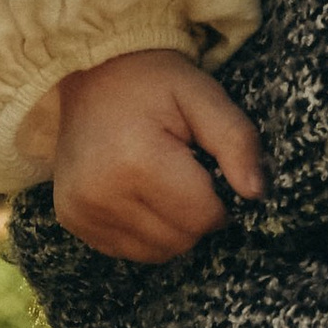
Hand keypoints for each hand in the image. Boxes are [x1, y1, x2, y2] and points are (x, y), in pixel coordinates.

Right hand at [52, 49, 262, 262]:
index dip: (221, 200)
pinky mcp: (71, 220)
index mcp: (136, 161)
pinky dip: (146, 231)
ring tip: (163, 182)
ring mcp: (80, 212)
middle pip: (180, 240)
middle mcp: (99, 194)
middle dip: (197, 214)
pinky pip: (128, 250)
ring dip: (173, 227)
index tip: (211, 171)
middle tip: (187, 172)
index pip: (202, 217)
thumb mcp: (205, 96)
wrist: (93, 75)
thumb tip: (256, 192)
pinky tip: (142, 194)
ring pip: (156, 252)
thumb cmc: (154, 84)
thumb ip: (237, 141)